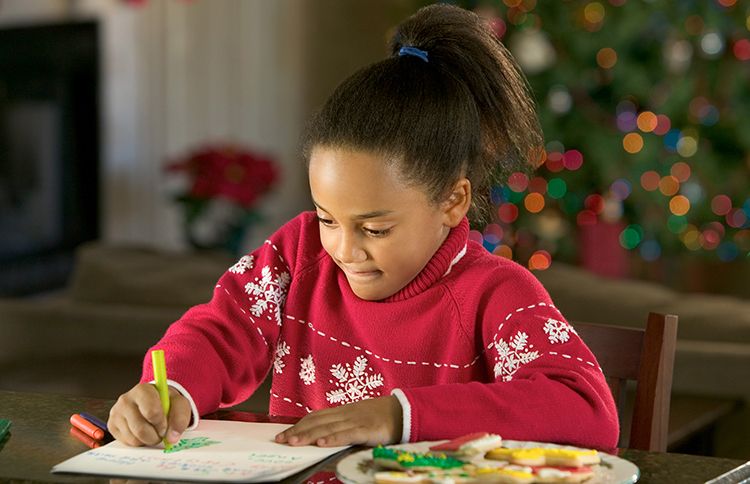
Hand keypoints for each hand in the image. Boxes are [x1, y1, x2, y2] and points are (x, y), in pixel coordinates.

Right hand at [108, 383, 190, 446]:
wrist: (155, 401)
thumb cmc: (166, 402)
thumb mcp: (179, 404)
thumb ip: (180, 418)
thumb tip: (172, 438)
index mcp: (142, 390)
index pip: (151, 412)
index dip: (161, 423)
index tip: (165, 425)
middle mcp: (125, 400)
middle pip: (140, 429)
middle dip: (155, 436)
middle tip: (160, 432)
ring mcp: (116, 413)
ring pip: (133, 439)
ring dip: (147, 440)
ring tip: (152, 430)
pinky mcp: (112, 426)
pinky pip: (127, 443)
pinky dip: (138, 442)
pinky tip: (143, 432)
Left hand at [274, 396, 402, 446]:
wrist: (405, 411)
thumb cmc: (382, 417)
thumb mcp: (358, 418)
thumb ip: (342, 426)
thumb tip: (323, 439)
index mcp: (343, 411)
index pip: (316, 416)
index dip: (299, 424)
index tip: (284, 433)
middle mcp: (346, 414)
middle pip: (317, 421)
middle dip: (297, 431)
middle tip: (280, 439)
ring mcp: (356, 421)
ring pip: (328, 428)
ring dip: (308, 435)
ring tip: (293, 442)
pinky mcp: (367, 429)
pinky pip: (348, 434)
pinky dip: (333, 439)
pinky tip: (321, 444)